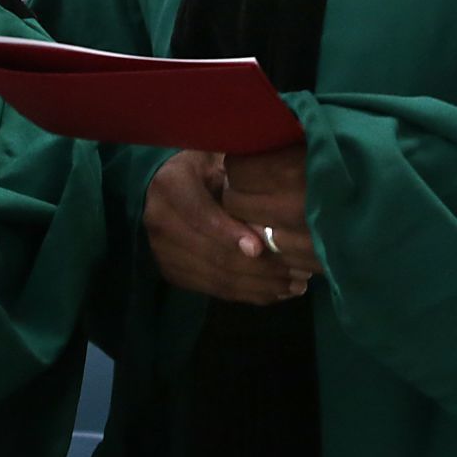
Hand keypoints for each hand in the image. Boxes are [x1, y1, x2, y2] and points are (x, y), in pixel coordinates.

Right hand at [143, 150, 307, 305]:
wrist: (166, 187)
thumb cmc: (206, 168)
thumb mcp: (219, 162)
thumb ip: (238, 186)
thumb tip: (267, 221)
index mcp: (171, 186)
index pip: (201, 216)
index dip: (230, 234)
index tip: (260, 248)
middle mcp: (160, 221)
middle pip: (212, 254)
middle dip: (258, 268)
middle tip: (296, 274)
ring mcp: (162, 252)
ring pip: (216, 277)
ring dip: (258, 286)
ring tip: (294, 286)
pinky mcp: (171, 272)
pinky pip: (212, 289)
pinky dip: (245, 294)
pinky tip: (274, 292)